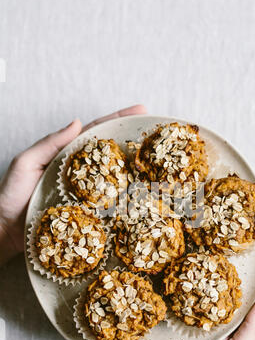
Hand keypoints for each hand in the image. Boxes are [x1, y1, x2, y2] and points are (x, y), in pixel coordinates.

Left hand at [0, 105, 145, 263]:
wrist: (5, 229)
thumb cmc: (11, 195)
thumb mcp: (26, 163)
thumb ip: (50, 143)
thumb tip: (77, 123)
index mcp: (66, 155)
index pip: (94, 132)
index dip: (116, 119)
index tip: (139, 110)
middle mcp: (79, 172)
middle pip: (109, 152)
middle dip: (131, 139)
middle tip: (153, 130)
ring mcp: (84, 192)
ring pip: (112, 176)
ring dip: (132, 167)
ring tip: (153, 158)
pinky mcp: (86, 212)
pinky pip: (107, 201)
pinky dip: (123, 196)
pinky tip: (138, 192)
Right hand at [155, 231, 254, 339]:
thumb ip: (253, 330)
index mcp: (248, 322)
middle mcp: (234, 310)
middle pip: (251, 276)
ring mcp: (215, 305)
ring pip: (229, 274)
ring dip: (238, 253)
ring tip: (244, 230)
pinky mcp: (195, 303)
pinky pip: (206, 280)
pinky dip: (211, 263)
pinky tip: (211, 249)